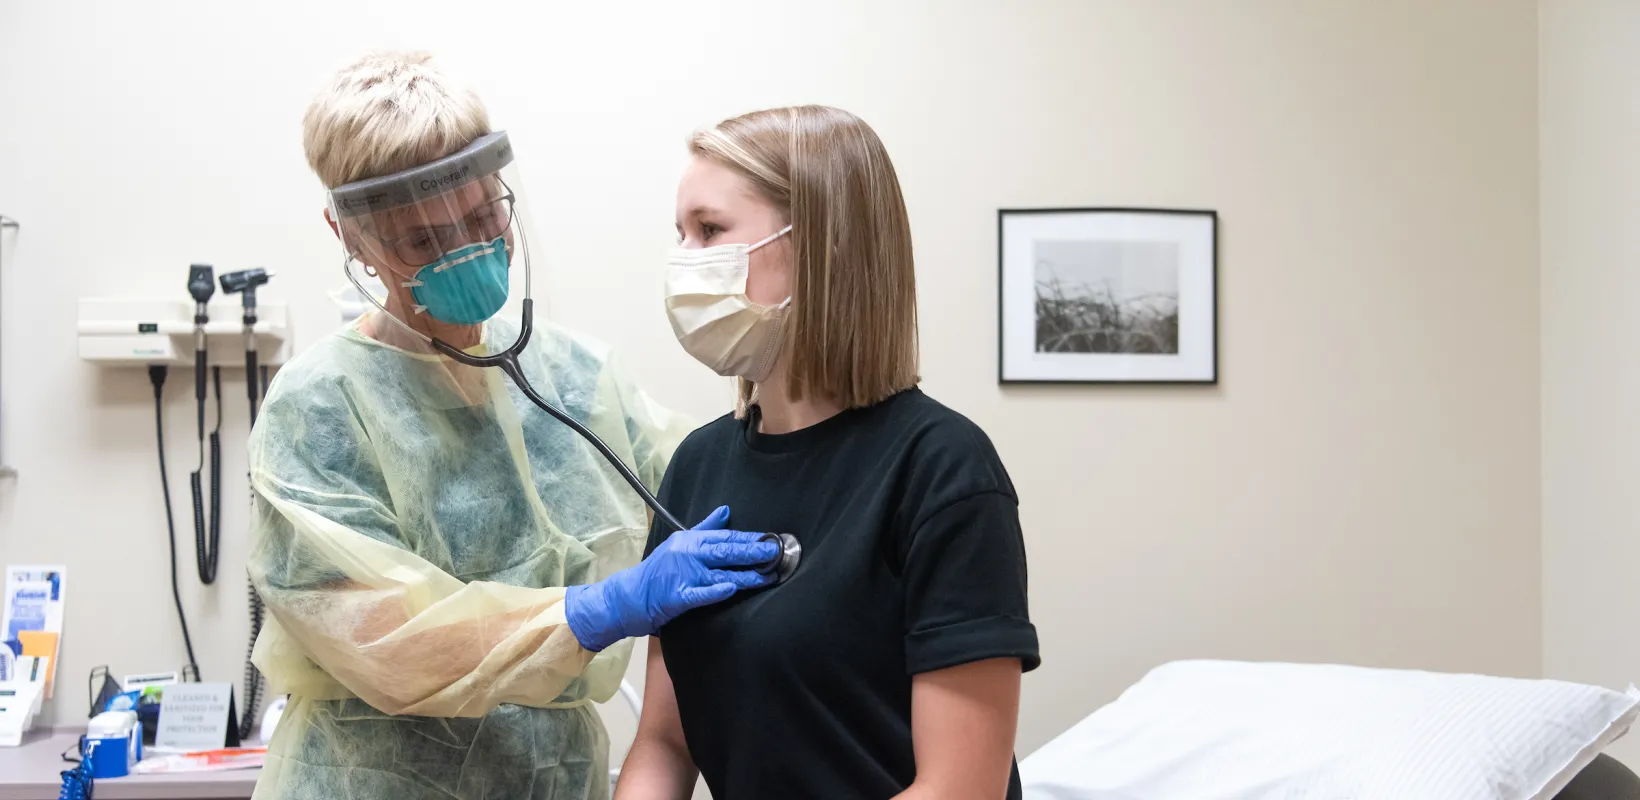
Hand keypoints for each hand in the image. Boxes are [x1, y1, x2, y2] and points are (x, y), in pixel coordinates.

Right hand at [565, 506, 777, 651]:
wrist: (628, 596)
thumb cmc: (657, 571)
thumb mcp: (679, 543)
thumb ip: (705, 528)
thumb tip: (726, 511)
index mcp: (690, 541)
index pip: (725, 536)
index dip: (749, 538)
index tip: (770, 539)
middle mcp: (688, 554)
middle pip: (726, 551)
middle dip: (753, 551)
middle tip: (776, 552)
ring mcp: (683, 575)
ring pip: (720, 573)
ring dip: (746, 574)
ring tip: (768, 575)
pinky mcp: (677, 596)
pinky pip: (700, 594)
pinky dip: (716, 591)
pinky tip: (732, 588)